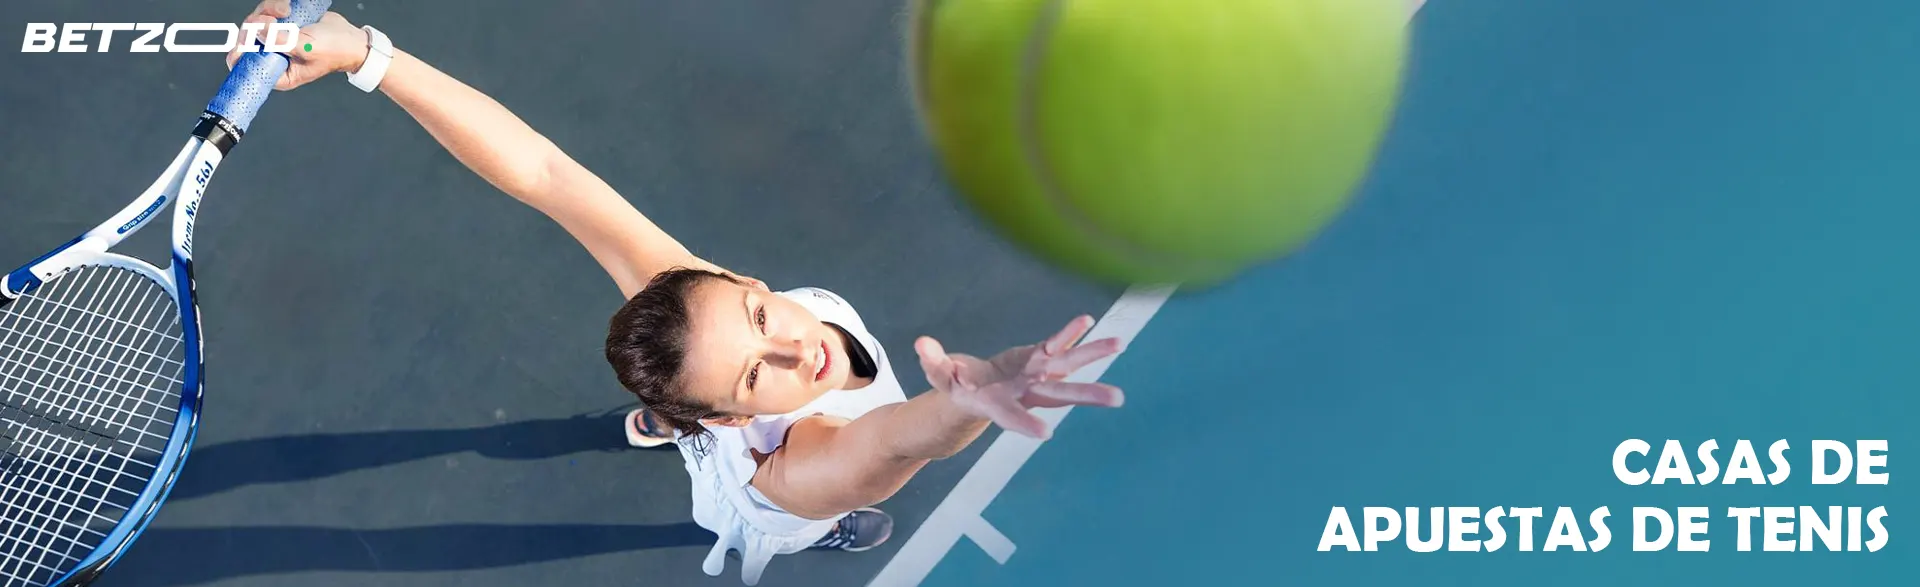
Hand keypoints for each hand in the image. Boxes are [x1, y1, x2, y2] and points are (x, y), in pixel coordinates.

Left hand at [225, 0, 371, 90]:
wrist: (351, 38)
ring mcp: (276, 38)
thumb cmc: (336, 51)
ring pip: (256, 21)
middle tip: (272, 20)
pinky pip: (267, 11)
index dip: (240, 50)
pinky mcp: (281, 24)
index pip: (244, 65)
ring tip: (285, 11)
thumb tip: (257, 30)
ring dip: (267, 11)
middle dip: (257, 24)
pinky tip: (287, 7)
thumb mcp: (306, 48)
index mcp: (277, 72)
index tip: (249, 37)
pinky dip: (274, 6)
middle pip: (247, 38)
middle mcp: (273, 55)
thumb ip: (280, 41)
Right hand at [915, 315, 1125, 439]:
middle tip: (1118, 398)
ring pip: (1068, 366)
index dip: (1025, 424)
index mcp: (997, 404)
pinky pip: (1058, 344)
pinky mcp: (1038, 358)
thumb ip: (934, 363)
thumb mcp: (939, 378)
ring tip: (1119, 343)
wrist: (976, 392)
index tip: (1045, 433)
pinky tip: (1089, 321)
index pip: (1012, 417)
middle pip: (1058, 393)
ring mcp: (1036, 375)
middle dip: (1087, 394)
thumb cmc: (956, 389)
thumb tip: (921, 344)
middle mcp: (1024, 392)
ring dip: (1092, 354)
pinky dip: (1071, 334)